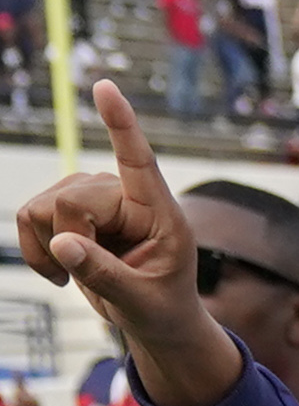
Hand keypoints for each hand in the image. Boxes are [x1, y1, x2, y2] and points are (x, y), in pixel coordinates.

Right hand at [16, 85, 239, 405]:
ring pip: (41, 208)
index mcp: (159, 212)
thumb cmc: (163, 307)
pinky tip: (60, 271)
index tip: (106, 87)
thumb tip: (62, 243)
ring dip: (50, 250)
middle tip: (100, 278)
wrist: (154, 317)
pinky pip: (28, 217)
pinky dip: (34, 250)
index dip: (121, 123)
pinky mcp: (65, 204)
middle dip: (69, 243)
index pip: (139, 160)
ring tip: (84, 275)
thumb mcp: (143, 302)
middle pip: (69, 201)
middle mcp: (123, 193)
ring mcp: (91, 194)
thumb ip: (106, 275)